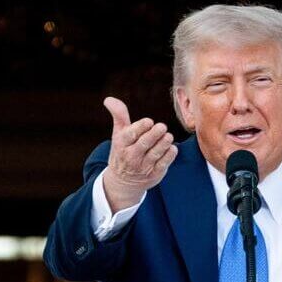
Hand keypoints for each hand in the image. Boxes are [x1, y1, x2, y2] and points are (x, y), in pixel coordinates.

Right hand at [101, 96, 177, 212]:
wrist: (123, 182)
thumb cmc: (123, 150)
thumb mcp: (118, 134)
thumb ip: (119, 115)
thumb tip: (109, 99)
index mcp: (122, 144)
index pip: (131, 134)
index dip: (140, 127)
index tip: (149, 121)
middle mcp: (131, 156)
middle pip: (144, 144)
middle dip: (154, 135)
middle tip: (162, 127)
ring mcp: (143, 166)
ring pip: (155, 154)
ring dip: (163, 144)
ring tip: (168, 136)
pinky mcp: (154, 174)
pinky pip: (163, 164)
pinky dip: (169, 156)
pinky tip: (172, 148)